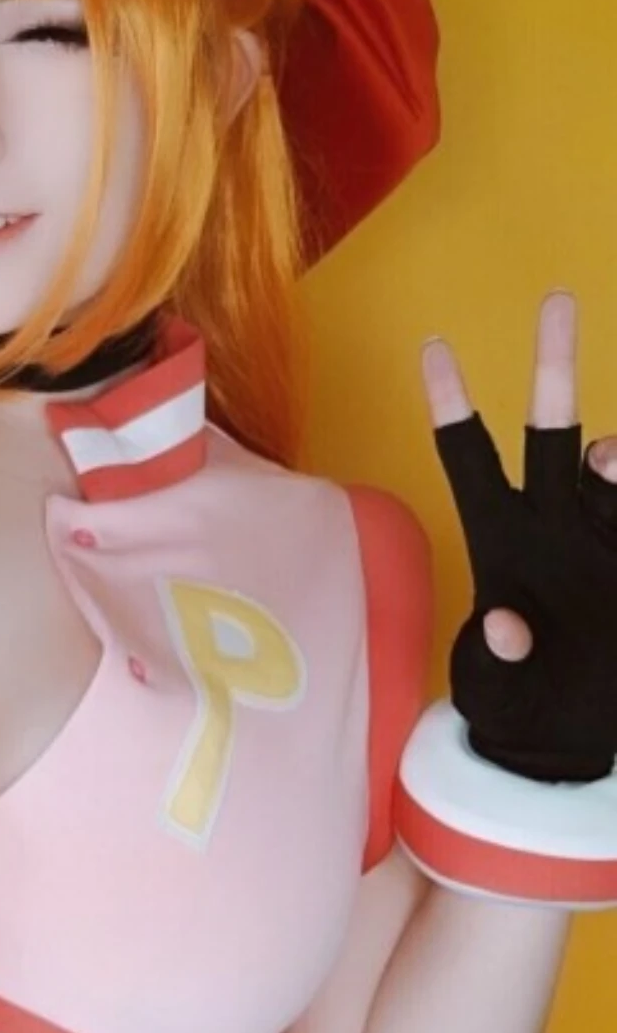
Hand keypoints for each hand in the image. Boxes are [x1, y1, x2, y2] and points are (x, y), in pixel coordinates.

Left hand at [422, 290, 616, 781]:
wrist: (572, 734)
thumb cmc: (518, 703)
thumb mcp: (498, 689)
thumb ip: (501, 659)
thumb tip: (506, 626)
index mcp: (500, 540)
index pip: (469, 458)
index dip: (451, 405)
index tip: (434, 346)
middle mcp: (552, 522)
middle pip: (550, 430)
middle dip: (554, 365)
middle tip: (556, 298)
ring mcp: (601, 537)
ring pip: (611, 468)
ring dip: (616, 455)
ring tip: (610, 454)